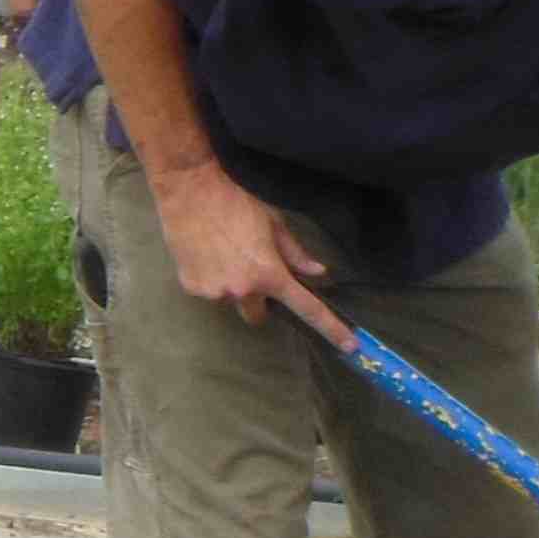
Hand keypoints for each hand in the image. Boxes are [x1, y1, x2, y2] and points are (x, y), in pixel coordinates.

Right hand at [154, 162, 344, 340]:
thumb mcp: (274, 224)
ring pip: (231, 301)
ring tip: (220, 256)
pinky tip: (204, 256)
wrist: (189, 192)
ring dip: (231, 287)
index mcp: (270, 275)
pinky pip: (209, 293)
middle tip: (249, 273)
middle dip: (257, 300)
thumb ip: (295, 253)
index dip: (331, 329)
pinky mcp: (191, 287)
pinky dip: (209, 280)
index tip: (350, 346)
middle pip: (257, 315)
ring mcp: (215, 292)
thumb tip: (317, 272)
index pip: (307, 308)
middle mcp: (243, 290)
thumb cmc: (236, 204)